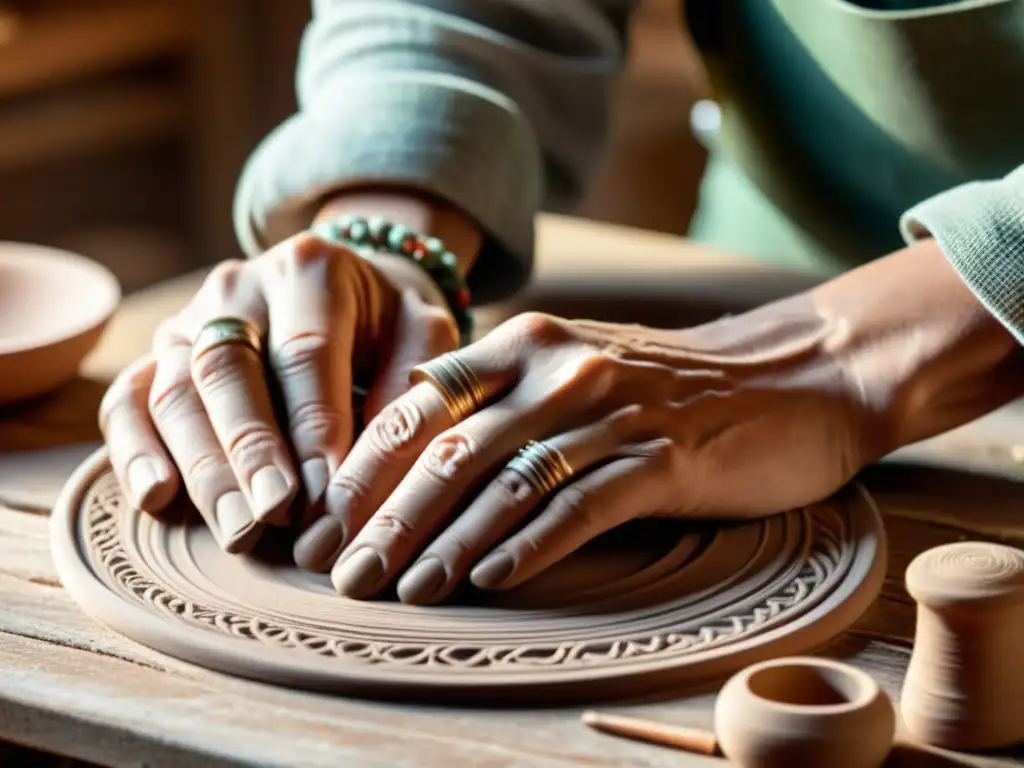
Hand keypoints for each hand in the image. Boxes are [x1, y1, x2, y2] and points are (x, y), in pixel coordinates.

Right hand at [99, 228, 459, 554]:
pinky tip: (159, 499)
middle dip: (250, 449)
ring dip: (204, 468)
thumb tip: (378, 460)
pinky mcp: (158, 357)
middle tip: (275, 515)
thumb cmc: (389, 322)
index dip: (315, 425)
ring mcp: (188, 320)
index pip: (305, 352)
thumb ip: (411, 381)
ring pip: (175, 392)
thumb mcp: (423, 331)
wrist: (345, 287)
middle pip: (228, 369)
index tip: (329, 490)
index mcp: (310, 269)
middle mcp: (237, 288)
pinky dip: (135, 451)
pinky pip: (127, 401)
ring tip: (239, 531)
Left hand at [316, 303, 876, 604]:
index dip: (365, 469)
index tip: (327, 526)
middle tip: (346, 574)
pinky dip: (529, 546)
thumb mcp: (576, 367)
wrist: (792, 378)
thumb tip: (410, 449)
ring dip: (447, 544)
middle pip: (450, 450)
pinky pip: (579, 506)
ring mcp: (612, 411)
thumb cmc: (668, 386)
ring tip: (406, 592)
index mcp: (525, 341)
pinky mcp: (663, 458)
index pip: (420, 406)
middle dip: (389, 519)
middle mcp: (559, 367)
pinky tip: (489, 580)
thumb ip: (500, 394)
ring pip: (505, 483)